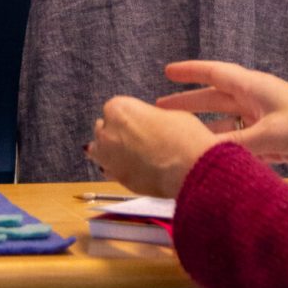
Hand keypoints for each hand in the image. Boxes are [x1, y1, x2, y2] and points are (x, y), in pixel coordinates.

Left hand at [87, 96, 218, 197]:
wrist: (189, 168)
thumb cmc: (183, 136)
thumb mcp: (169, 113)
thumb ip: (149, 117)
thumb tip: (147, 123)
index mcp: (119, 109)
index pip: (113, 108)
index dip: (127, 114)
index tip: (138, 119)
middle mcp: (108, 132)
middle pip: (102, 128)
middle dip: (114, 131)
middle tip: (135, 136)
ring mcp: (109, 158)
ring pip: (98, 151)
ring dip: (109, 150)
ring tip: (129, 152)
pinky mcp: (116, 179)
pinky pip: (109, 171)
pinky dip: (116, 168)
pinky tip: (131, 167)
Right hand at [157, 60, 287, 177]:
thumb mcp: (269, 135)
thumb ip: (236, 145)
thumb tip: (202, 154)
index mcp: (254, 88)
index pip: (215, 74)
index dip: (191, 72)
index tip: (168, 72)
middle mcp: (256, 100)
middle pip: (216, 98)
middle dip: (190, 101)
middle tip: (162, 106)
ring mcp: (264, 120)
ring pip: (226, 121)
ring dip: (205, 126)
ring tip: (180, 133)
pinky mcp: (272, 140)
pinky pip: (240, 140)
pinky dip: (224, 145)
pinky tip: (211, 155)